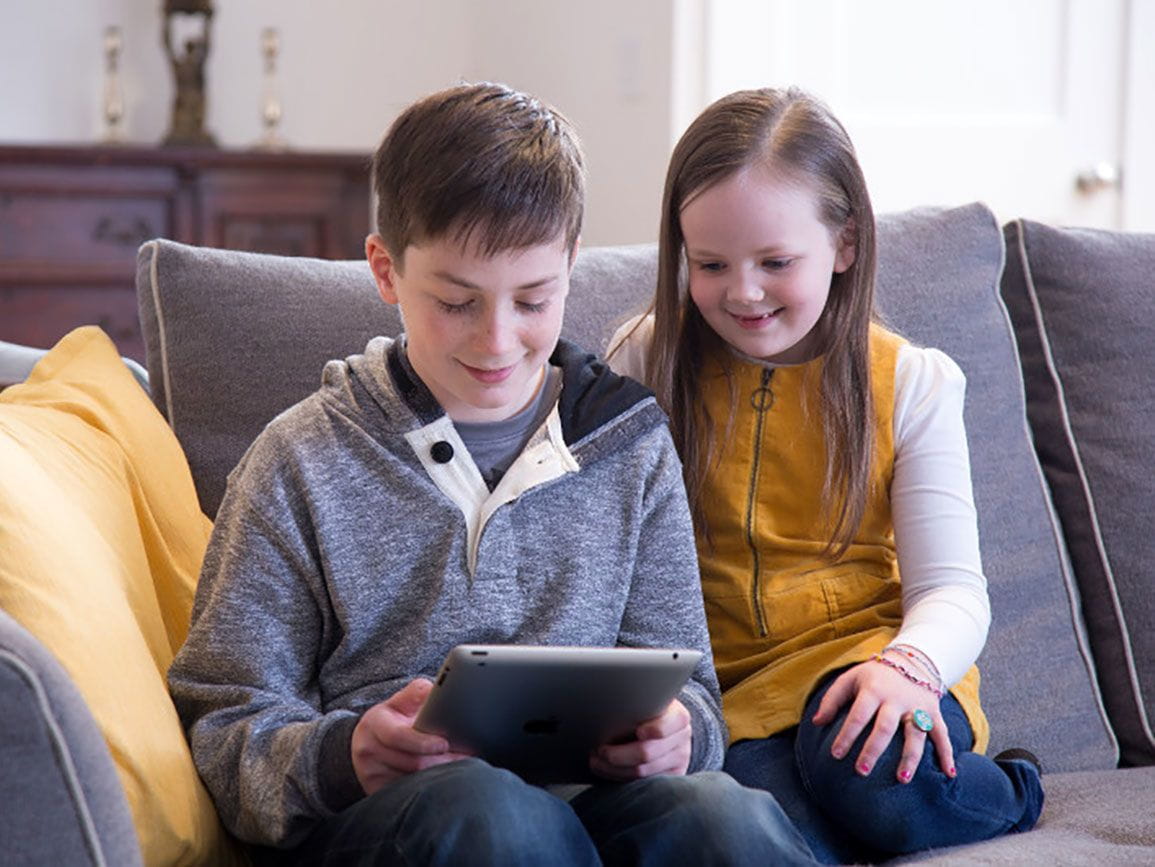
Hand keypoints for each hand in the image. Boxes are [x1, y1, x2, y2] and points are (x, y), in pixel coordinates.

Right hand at [350, 678, 473, 794]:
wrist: (366, 742)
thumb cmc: (391, 719)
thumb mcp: (398, 701)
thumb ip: (415, 693)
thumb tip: (434, 690)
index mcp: (374, 724)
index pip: (398, 736)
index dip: (423, 742)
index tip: (445, 743)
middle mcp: (368, 751)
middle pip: (411, 763)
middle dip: (442, 761)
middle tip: (467, 758)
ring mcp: (370, 775)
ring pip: (411, 782)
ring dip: (439, 777)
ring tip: (462, 769)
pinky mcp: (376, 792)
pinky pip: (407, 795)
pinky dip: (428, 789)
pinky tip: (444, 782)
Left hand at [589, 699, 692, 779]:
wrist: (667, 727)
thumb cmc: (649, 710)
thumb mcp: (649, 701)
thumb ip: (637, 704)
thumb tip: (606, 704)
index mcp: (678, 717)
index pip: (667, 726)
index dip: (653, 730)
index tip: (638, 731)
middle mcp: (682, 740)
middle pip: (647, 753)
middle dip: (616, 754)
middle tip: (597, 749)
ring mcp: (678, 761)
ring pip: (641, 772)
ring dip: (613, 768)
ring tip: (595, 760)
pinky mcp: (670, 778)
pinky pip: (642, 784)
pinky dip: (619, 778)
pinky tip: (607, 769)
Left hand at [811, 659, 955, 782]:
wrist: (911, 661)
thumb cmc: (874, 676)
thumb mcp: (850, 679)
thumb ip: (832, 699)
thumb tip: (816, 723)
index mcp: (873, 690)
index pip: (858, 715)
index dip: (846, 734)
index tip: (835, 755)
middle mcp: (896, 699)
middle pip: (884, 727)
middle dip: (873, 749)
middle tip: (861, 771)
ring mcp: (917, 707)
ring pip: (915, 734)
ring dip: (910, 758)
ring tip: (901, 779)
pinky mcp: (933, 713)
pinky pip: (942, 734)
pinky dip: (947, 754)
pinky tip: (948, 774)